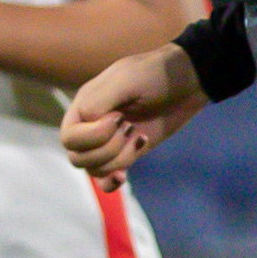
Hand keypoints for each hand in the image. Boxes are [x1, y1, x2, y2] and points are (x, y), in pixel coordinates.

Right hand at [62, 43, 208, 192]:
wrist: (187, 82)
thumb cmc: (154, 74)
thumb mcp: (125, 80)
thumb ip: (98, 101)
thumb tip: (86, 122)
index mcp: (84, 105)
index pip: (69, 137)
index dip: (93, 135)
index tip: (119, 118)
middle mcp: (91, 126)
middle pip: (77, 157)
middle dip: (106, 150)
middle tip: (130, 127)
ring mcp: (108, 142)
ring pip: (94, 170)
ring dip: (118, 159)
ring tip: (139, 137)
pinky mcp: (126, 153)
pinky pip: (106, 178)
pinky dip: (111, 183)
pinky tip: (123, 176)